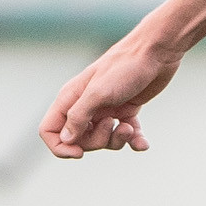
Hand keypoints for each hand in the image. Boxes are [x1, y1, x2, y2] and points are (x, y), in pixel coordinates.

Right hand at [39, 33, 182, 157]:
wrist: (156, 52)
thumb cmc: (125, 68)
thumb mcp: (98, 93)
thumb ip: (79, 116)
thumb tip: (66, 140)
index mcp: (70, 98)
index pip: (50, 130)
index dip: (60, 146)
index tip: (80, 153)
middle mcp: (85, 105)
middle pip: (79, 140)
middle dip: (97, 141)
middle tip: (112, 124)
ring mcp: (106, 109)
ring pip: (103, 140)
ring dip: (117, 139)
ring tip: (129, 127)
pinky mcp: (126, 111)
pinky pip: (126, 136)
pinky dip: (134, 142)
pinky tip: (143, 143)